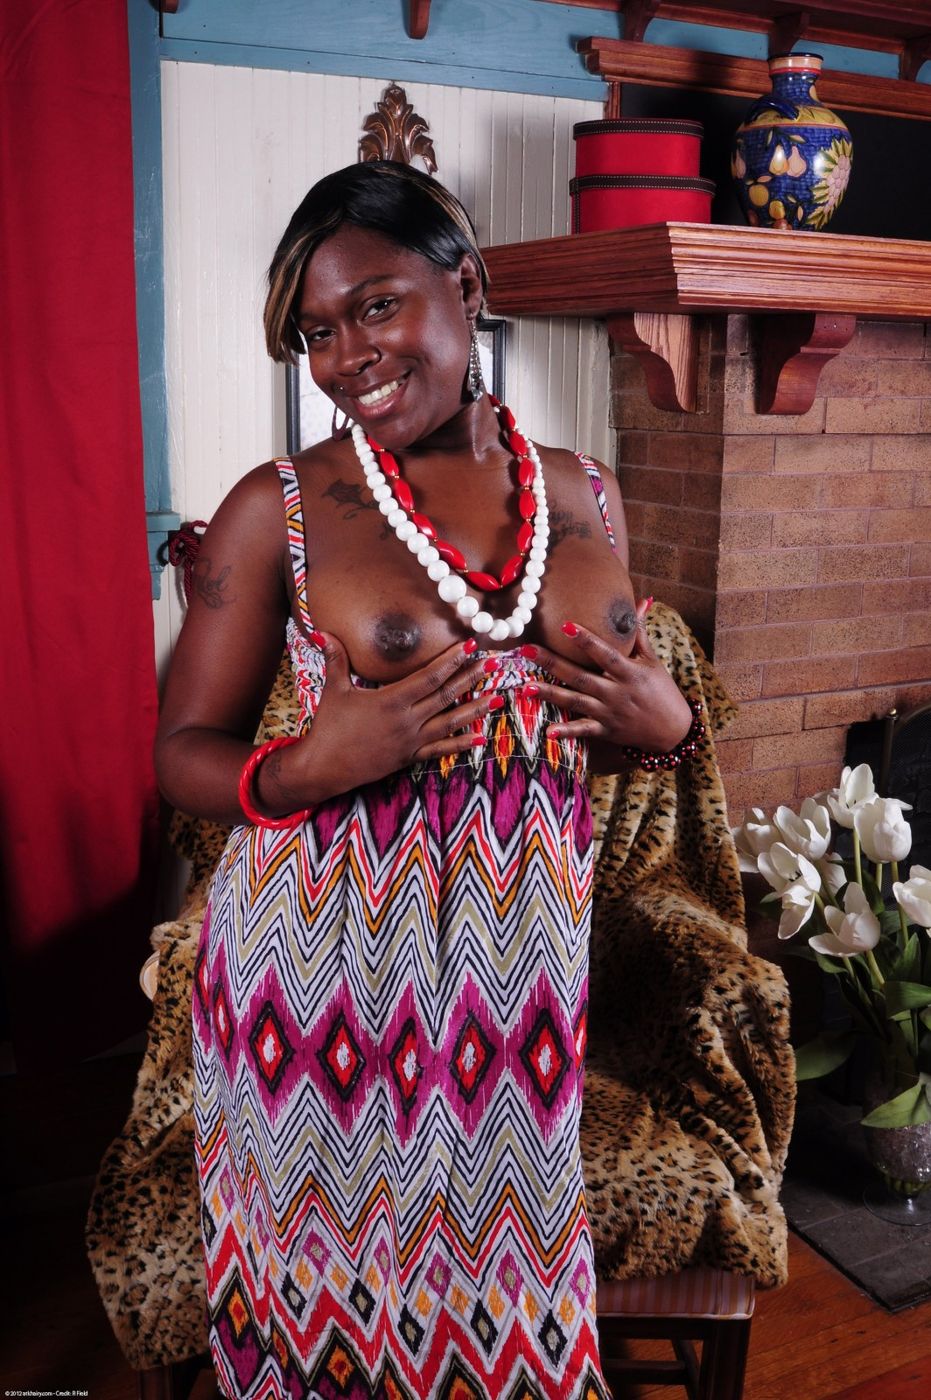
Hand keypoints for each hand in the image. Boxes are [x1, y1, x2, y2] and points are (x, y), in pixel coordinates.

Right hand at [257, 633, 500, 811]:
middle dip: (472, 678)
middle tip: (495, 664)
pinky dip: (461, 744)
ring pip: (450, 723)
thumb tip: (322, 632)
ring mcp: (411, 741)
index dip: (452, 660)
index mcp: (391, 701)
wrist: (324, 768)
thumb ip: (335, 660)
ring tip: (498, 698)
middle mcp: (407, 721)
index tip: (470, 645)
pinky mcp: (409, 757)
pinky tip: (480, 737)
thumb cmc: (329, 728)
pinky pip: (440, 749)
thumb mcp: (333, 691)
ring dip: (475, 709)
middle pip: (446, 696)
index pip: (429, 676)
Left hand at [521, 604, 692, 754]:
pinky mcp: (606, 731)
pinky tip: (548, 731)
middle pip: (580, 676)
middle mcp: (617, 693)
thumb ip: (640, 633)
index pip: (605, 654)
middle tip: (526, 649)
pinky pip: (584, 731)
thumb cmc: (662, 690)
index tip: (565, 625)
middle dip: (552, 663)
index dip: (586, 640)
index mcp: (629, 673)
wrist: (673, 730)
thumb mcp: (652, 660)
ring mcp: (609, 713)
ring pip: (576, 701)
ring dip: (550, 694)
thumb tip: (641, 601)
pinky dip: (567, 732)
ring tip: (525, 687)